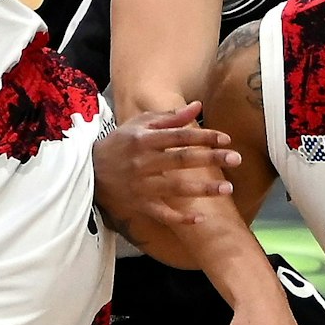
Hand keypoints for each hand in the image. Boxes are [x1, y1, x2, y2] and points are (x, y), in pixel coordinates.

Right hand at [95, 101, 241, 225]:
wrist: (87, 171)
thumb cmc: (119, 144)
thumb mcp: (140, 125)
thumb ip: (170, 118)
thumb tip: (198, 105)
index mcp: (145, 140)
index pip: (180, 136)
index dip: (204, 137)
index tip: (226, 139)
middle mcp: (143, 162)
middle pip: (182, 160)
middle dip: (211, 159)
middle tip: (237, 159)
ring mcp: (141, 186)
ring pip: (176, 188)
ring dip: (203, 189)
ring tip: (228, 189)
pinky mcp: (139, 205)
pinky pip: (162, 213)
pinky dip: (180, 218)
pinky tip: (201, 218)